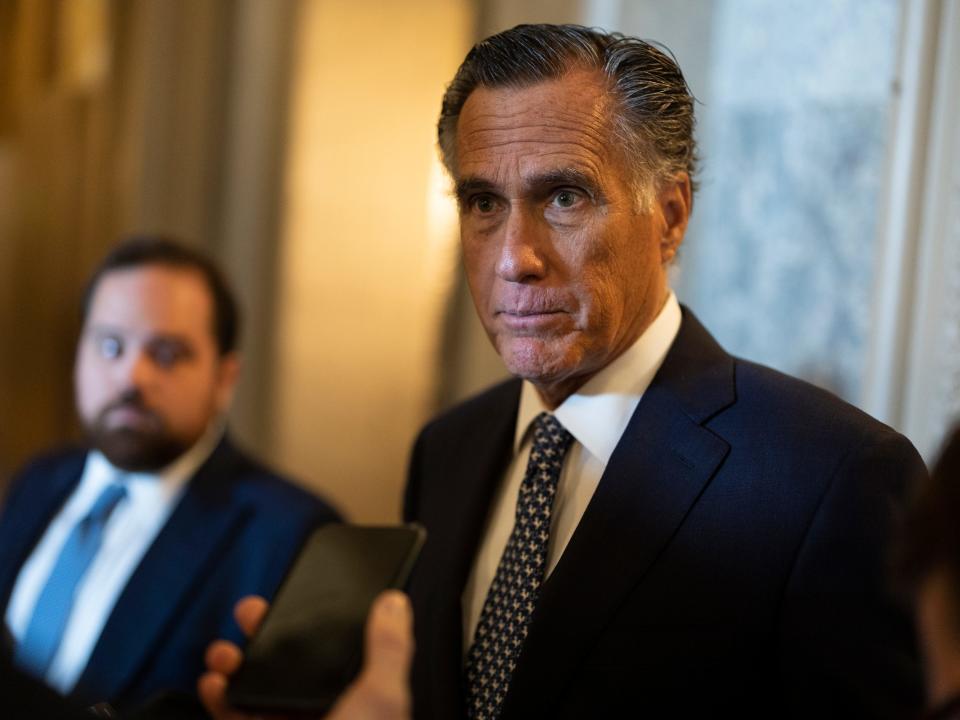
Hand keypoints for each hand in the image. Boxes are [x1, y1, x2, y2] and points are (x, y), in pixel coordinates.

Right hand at [198, 591, 412, 719]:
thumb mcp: (381, 700)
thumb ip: (389, 651)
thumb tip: (396, 600)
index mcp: (361, 700)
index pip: (343, 650)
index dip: (323, 620)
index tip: (303, 590)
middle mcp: (324, 714)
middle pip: (294, 663)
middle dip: (268, 632)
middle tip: (251, 610)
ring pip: (257, 687)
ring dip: (236, 662)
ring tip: (224, 650)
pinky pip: (232, 716)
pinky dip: (218, 697)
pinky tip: (213, 682)